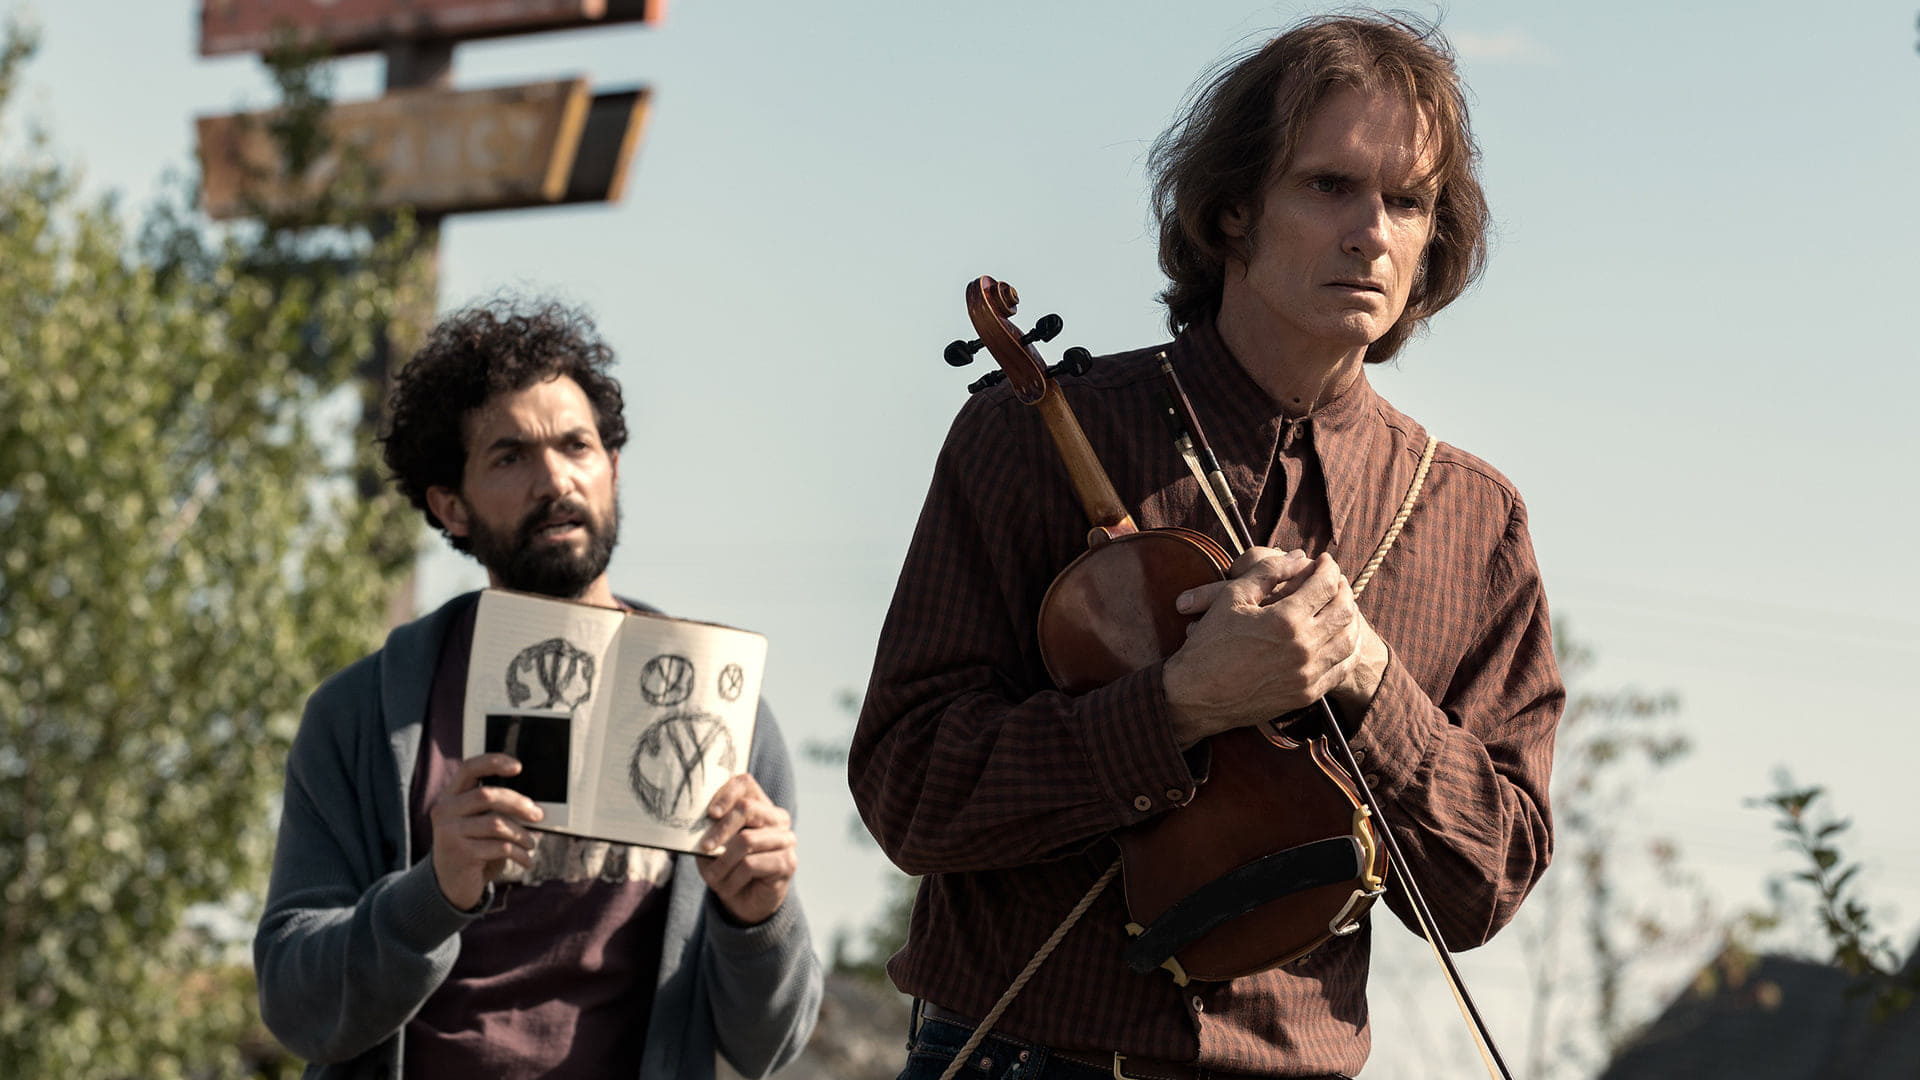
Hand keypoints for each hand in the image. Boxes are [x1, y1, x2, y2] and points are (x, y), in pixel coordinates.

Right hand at [428, 753, 543, 910]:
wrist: (450, 884)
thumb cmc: (472, 848)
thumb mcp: (478, 825)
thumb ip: (495, 810)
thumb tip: (533, 806)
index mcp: (449, 796)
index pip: (469, 768)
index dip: (493, 762)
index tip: (518, 767)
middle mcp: (444, 811)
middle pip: (487, 795)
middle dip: (518, 803)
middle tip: (538, 815)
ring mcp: (449, 832)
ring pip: (496, 823)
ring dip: (522, 834)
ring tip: (531, 844)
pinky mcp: (460, 853)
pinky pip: (500, 847)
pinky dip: (519, 853)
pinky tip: (526, 860)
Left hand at [696, 773, 797, 925]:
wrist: (744, 902)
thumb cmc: (726, 867)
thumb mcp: (711, 846)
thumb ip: (707, 831)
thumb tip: (694, 822)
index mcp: (758, 805)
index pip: (745, 783)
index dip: (726, 794)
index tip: (710, 813)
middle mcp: (776, 818)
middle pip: (747, 808)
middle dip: (720, 830)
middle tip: (704, 847)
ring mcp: (786, 839)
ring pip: (747, 840)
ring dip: (723, 862)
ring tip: (713, 877)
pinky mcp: (788, 862)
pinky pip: (751, 864)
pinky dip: (732, 878)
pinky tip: (728, 887)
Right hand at [1161, 547, 1387, 747]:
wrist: (1196, 696)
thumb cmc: (1209, 643)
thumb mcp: (1232, 597)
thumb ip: (1267, 571)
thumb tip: (1298, 556)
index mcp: (1285, 620)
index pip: (1325, 585)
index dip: (1328, 567)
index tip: (1323, 560)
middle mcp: (1303, 648)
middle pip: (1344, 609)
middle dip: (1343, 588)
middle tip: (1334, 579)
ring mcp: (1308, 674)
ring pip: (1348, 638)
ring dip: (1349, 616)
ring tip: (1338, 604)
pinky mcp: (1307, 694)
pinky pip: (1341, 667)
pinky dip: (1347, 647)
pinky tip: (1338, 637)